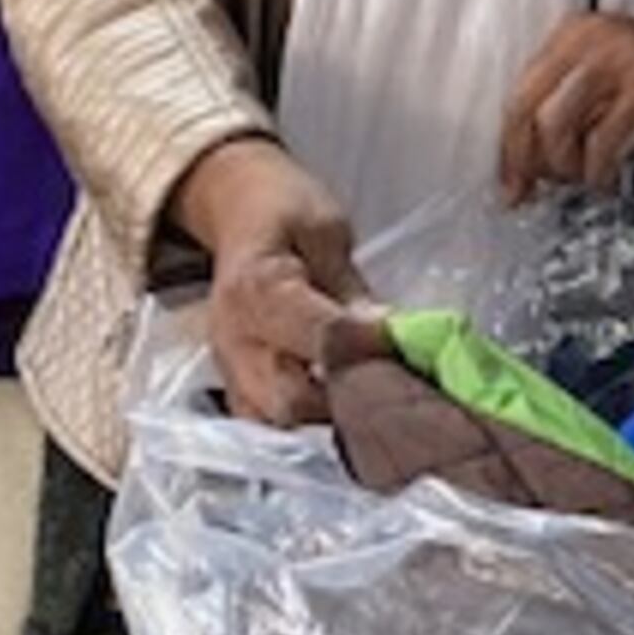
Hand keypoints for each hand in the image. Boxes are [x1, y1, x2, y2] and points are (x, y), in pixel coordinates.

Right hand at [169, 137, 380, 426]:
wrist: (238, 211)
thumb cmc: (285, 213)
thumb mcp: (326, 231)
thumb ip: (351, 289)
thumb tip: (388, 334)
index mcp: (258, 289)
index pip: (322, 338)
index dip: (370, 346)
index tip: (404, 341)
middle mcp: (234, 339)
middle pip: (291, 402)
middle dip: (344, 398)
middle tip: (384, 378)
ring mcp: (229, 369)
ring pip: (277, 423)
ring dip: (324, 414)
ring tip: (361, 388)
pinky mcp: (233, 386)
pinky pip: (266, 423)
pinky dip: (303, 420)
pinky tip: (334, 397)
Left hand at [497, 7, 633, 201]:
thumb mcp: (614, 67)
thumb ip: (575, 99)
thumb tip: (534, 157)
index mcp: (576, 32)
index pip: (521, 92)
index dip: (509, 145)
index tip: (511, 183)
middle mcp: (594, 41)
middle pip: (531, 110)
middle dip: (527, 162)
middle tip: (537, 192)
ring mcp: (625, 63)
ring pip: (560, 127)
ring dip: (565, 169)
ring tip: (584, 181)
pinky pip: (605, 143)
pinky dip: (599, 173)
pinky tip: (609, 180)